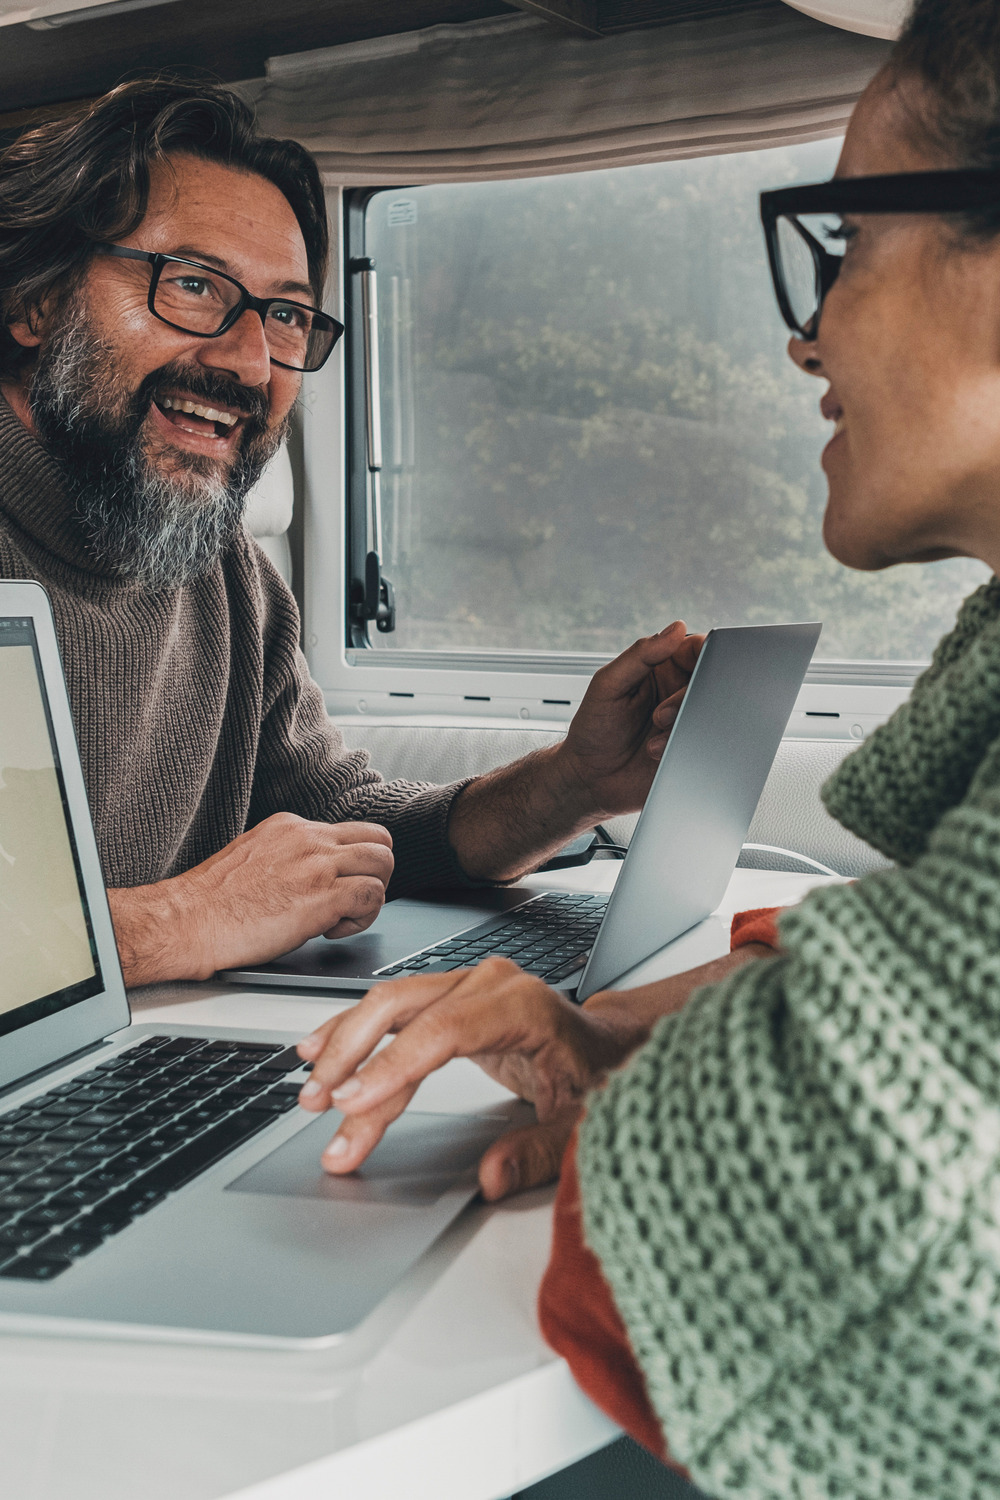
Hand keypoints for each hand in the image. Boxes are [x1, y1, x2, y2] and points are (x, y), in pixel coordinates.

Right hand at [108, 813, 393, 984]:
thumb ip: (288, 858)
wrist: (185, 922)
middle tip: (350, 901)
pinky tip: (330, 931)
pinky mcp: (323, 895)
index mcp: (290, 826)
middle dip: (374, 874)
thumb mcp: (253, 859)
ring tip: (340, 918)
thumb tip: (310, 876)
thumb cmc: (209, 904)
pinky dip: (362, 918)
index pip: (350, 831)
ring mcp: (318, 864)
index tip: (337, 885)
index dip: (352, 862)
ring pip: (384, 863)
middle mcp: (308, 837)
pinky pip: (373, 896)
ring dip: (372, 896)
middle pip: (379, 840)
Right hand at [295, 957, 645, 1198]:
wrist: (612, 1043)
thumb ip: (539, 1152)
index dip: (391, 1066)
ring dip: (345, 1046)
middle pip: (401, 1010)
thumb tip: (492, 1179)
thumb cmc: (602, 1075)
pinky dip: (356, 1031)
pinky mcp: (453, 997)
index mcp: (520, 1005)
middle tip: (318, 1109)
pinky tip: (323, 1048)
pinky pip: (395, 1009)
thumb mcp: (583, 1121)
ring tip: (310, 1090)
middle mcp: (489, 983)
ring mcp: (468, 984)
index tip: (351, 1103)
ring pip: (389, 1006)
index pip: (441, 1030)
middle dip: (352, 1060)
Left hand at [556, 621, 705, 818]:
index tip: (700, 663)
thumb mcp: (608, 684)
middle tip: (660, 716)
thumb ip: (640, 655)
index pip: (696, 648)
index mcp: (662, 669)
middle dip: (687, 698)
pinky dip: (686, 746)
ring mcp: (688, 722)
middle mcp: (679, 693)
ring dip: (685, 725)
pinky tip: (657, 754)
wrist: (591, 781)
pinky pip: (708, 743)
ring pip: (712, 713)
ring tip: (653, 739)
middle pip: (711, 680)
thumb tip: (676, 628)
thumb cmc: (594, 729)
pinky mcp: (692, 749)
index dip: (705, 651)